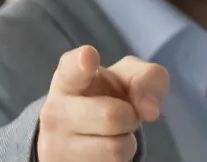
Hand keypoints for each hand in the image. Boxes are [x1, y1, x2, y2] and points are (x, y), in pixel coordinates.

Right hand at [35, 46, 168, 161]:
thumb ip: (148, 79)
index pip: (72, 69)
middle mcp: (55, 112)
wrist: (79, 137)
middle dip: (130, 118)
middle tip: (120, 116)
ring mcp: (56, 147)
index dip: (82, 63)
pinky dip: (118, 160)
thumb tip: (150, 111)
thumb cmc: (107, 98)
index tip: (88, 56)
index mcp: (68, 80)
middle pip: (113, 116)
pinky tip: (102, 153)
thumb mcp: (128, 79)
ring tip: (110, 135)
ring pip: (116, 149)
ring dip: (125, 142)